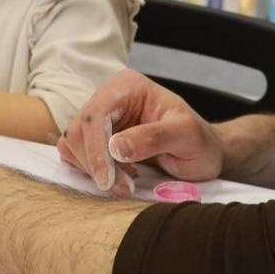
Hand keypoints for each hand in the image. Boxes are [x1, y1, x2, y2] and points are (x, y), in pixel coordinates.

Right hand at [60, 69, 223, 196]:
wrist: (201, 154)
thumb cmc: (199, 142)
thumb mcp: (186, 136)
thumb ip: (153, 137)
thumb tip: (115, 147)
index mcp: (128, 86)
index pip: (96, 114)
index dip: (96, 149)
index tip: (107, 180)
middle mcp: (109, 97)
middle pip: (79, 130)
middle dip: (96, 163)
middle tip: (122, 187)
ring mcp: (100, 118)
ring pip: (73, 143)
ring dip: (92, 169)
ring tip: (124, 182)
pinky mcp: (95, 138)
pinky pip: (75, 153)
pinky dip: (90, 170)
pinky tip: (118, 175)